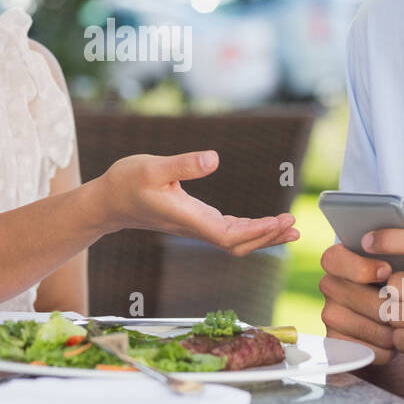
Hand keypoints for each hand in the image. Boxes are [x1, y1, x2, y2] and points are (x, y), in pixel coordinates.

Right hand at [99, 150, 298, 255]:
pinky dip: (250, 229)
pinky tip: (265, 224)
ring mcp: (195, 226)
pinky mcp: (195, 221)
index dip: (256, 231)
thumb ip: (184, 164)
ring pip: (235, 241)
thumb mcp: (153, 166)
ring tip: (288, 228)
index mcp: (187, 217)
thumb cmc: (127, 182)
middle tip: (294, 226)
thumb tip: (215, 159)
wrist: (109, 200)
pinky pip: (228, 232)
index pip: (229, 234)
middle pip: (238, 244)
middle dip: (268, 237)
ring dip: (263, 236)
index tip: (279, 221)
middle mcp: (194, 227)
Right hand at [318, 241, 398, 363]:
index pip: (334, 258)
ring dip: (391, 327)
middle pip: (348, 294)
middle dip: (384, 302)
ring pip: (359, 323)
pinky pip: (361, 347)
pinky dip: (385, 349)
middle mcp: (331, 285)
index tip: (386, 270)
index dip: (358, 266)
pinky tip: (401, 344)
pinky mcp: (339, 343)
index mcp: (342, 258)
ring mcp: (332, 314)